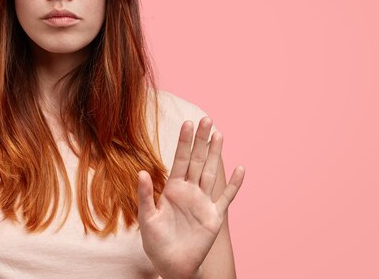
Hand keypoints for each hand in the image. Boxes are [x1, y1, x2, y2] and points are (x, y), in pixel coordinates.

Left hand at [137, 117, 244, 278]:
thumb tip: (142, 172)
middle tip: (207, 119)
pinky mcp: (213, 217)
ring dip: (216, 154)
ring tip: (219, 134)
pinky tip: (240, 169)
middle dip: (201, 140)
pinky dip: (234, 185)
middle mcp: (189, 191)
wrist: (171, 265)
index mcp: (172, 189)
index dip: (184, 142)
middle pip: (197, 160)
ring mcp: (203, 202)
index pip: (180, 160)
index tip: (188, 122)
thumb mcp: (147, 218)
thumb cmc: (156, 242)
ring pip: (211, 173)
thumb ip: (145, 195)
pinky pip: (226, 198)